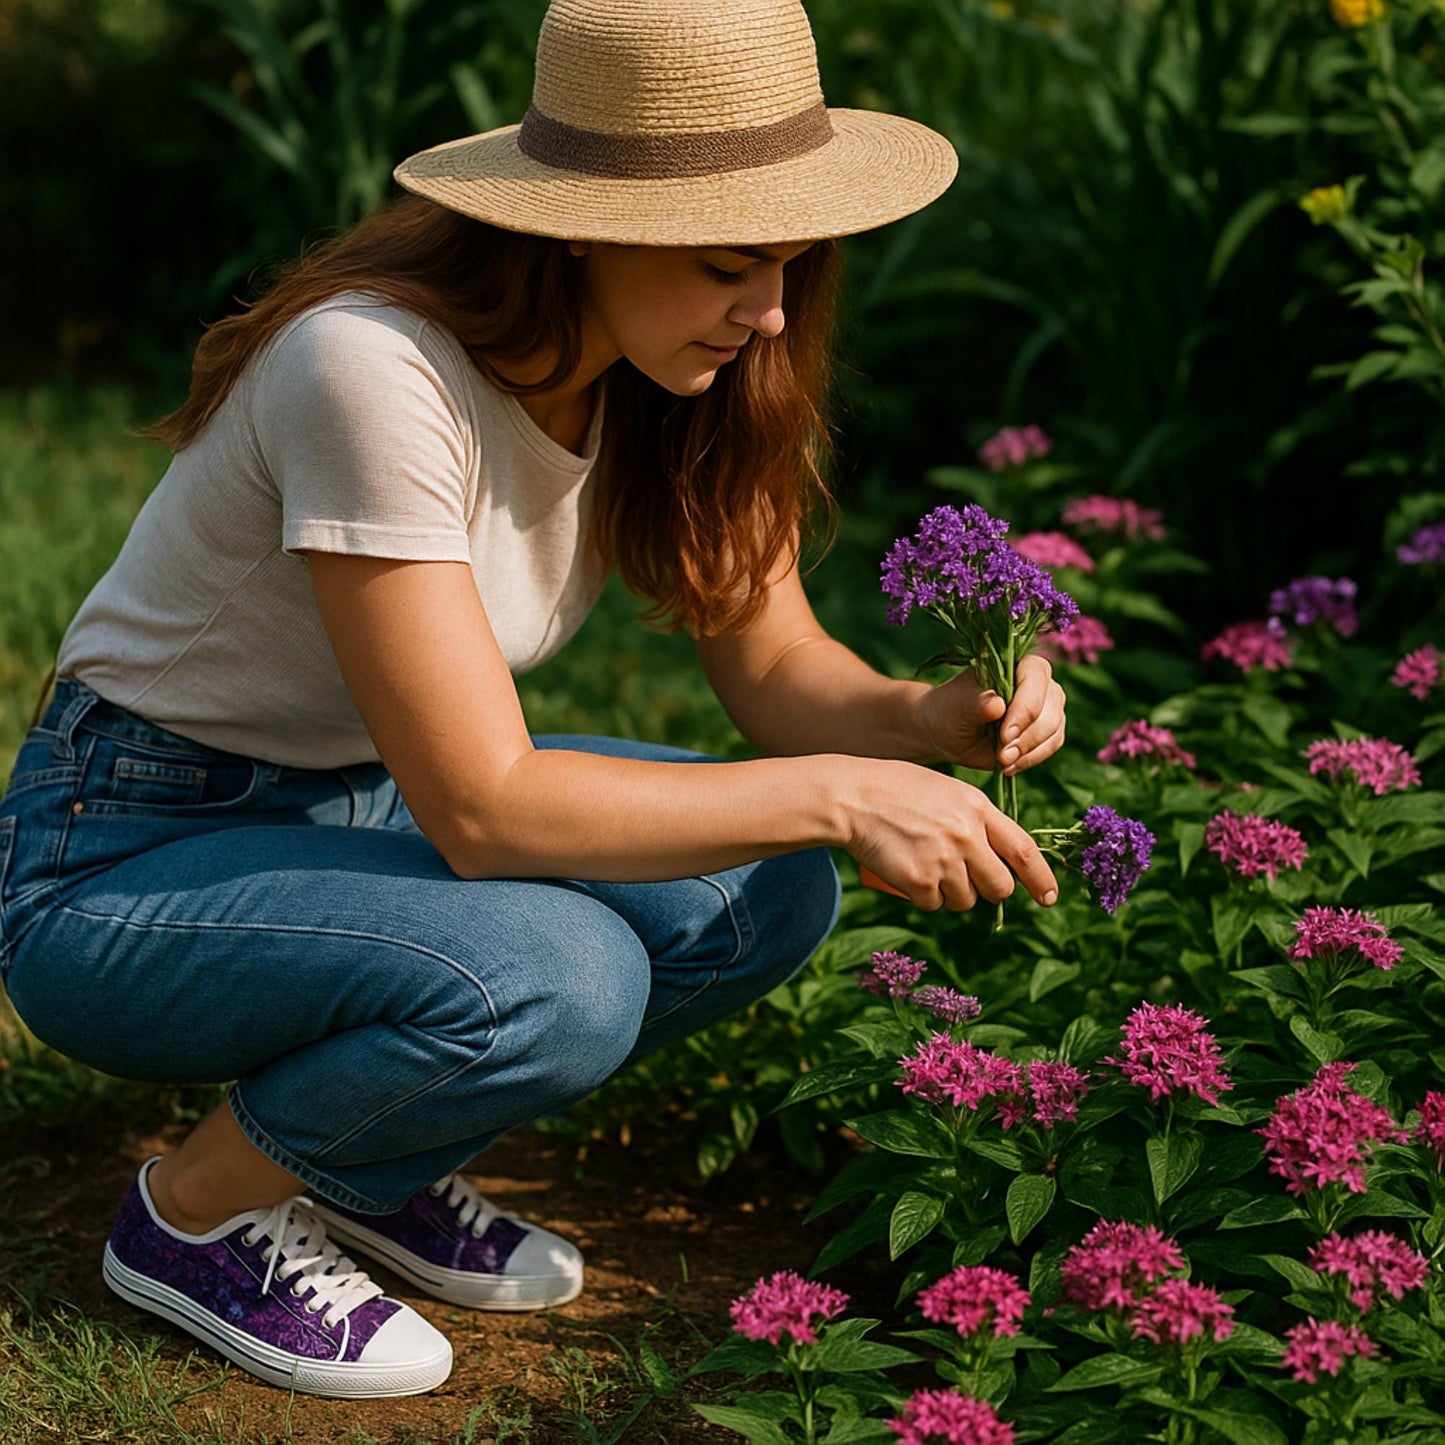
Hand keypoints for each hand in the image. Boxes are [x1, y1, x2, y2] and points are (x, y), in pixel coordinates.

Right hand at [842, 757, 1058, 912]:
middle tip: (968, 878)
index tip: (1049, 897)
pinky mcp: (919, 882)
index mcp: (977, 810)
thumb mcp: (949, 792)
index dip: (1041, 878)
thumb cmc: (899, 791)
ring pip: (966, 900)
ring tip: (927, 864)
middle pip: (1000, 886)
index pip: (1024, 850)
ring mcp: (943, 861)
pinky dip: (924, 896)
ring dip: (952, 892)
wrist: (854, 798)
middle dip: (989, 889)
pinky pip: (934, 905)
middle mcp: (966, 836)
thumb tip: (1001, 859)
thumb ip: (977, 821)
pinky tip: (908, 871)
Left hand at [917, 655, 1065, 773]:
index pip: (1034, 677)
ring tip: (1002, 760)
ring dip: (1029, 750)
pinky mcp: (1047, 731)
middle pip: (1050, 708)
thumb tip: (997, 705)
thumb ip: (977, 704)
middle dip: (1027, 736)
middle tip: (1002, 754)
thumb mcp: (958, 706)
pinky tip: (1009, 766)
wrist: (948, 731)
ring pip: (1054, 729)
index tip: (1005, 734)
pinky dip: (1031, 759)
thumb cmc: (952, 710)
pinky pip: (1051, 745)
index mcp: (1017, 663)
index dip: (1024, 708)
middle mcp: (1039, 683)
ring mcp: (1047, 707)